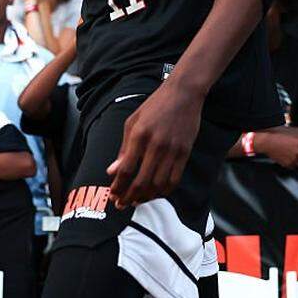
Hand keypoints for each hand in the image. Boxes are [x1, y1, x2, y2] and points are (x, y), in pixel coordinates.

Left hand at [107, 83, 202, 207]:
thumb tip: (112, 171)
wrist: (183, 93)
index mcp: (139, 135)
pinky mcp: (185, 152)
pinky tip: (156, 193)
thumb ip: (123, 149)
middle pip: (141, 181)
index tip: (113, 195)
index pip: (126, 169)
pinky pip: (174, 179)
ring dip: (146, 197)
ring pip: (158, 184)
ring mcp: (172, 149)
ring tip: (138, 201)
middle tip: (122, 204)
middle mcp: (156, 145)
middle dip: (129, 197)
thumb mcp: (132, 122)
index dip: (118, 187)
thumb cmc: (155, 105)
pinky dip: (164, 191)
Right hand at [256, 132, 297, 168]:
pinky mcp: (288, 164)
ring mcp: (294, 159)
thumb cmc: (280, 138)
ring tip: (291, 157)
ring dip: (297, 161)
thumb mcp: (293, 136)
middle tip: (296, 154)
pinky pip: (293, 167)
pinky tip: (287, 159)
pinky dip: (291, 164)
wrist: (269, 143)